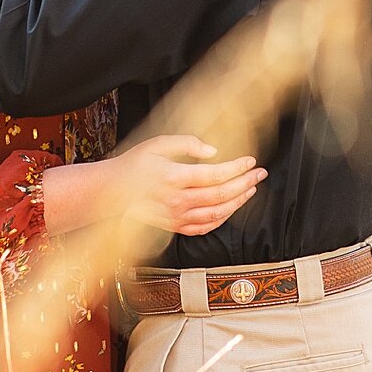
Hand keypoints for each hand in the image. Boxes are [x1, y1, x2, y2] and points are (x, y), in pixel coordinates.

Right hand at [119, 135, 267, 235]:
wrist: (111, 192)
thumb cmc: (133, 165)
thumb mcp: (157, 144)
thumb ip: (186, 144)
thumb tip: (213, 151)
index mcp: (174, 177)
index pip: (216, 174)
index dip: (237, 168)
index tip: (251, 161)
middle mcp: (178, 200)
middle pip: (222, 195)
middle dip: (246, 183)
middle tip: (260, 173)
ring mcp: (177, 216)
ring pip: (218, 213)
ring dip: (239, 201)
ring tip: (251, 189)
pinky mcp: (175, 226)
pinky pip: (205, 227)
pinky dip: (223, 219)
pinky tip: (231, 208)